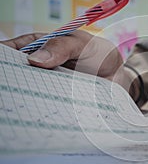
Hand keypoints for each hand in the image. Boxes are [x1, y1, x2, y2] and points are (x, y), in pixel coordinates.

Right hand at [0, 30, 140, 98]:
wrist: (118, 75)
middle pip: (17, 74)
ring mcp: (48, 85)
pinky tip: (36, 119)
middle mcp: (40, 67)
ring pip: (29, 93)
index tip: (3, 69)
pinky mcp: (58, 101)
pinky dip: (41, 111)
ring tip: (16, 110)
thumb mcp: (82, 44)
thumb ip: (62, 47)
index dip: (4, 59)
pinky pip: (46, 106)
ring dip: (24, 100)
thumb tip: (33, 59)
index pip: (13, 50)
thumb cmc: (99, 54)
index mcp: (40, 46)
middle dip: (12, 83)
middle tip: (9, 95)